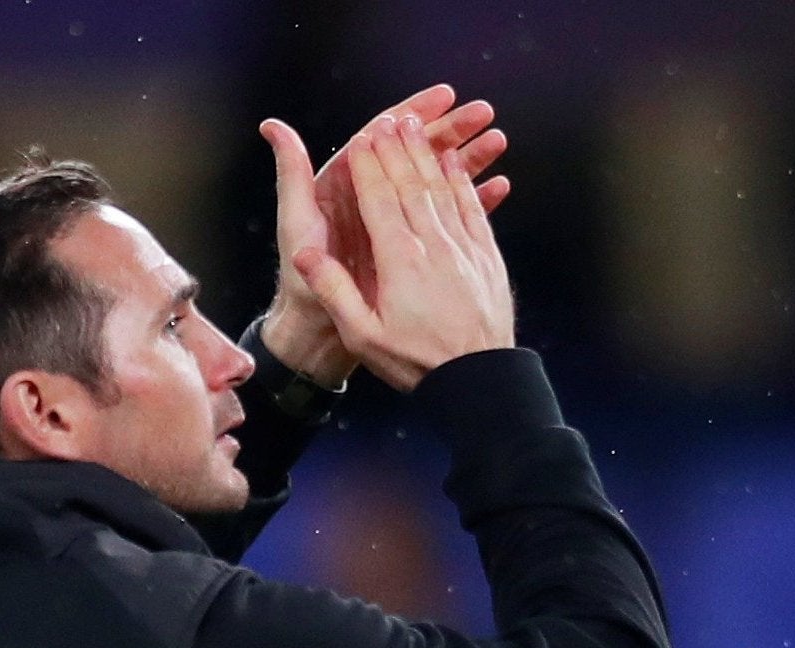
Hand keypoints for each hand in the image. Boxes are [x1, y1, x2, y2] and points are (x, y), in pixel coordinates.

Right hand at [291, 113, 514, 391]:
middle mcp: (434, 245)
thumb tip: (306, 256)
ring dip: (429, 154)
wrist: (481, 380)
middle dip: (398, 148)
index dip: (369, 166)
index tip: (361, 140)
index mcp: (400, 261)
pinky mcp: (487, 257)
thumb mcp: (364, 336)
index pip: (380, 200)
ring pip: (443, 189)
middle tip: (389, 120)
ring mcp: (465, 248)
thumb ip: (336, 292)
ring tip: (418, 126)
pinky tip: (455, 164)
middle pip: (412, 184)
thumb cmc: (417, 362)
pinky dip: (461, 181)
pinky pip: (471, 207)